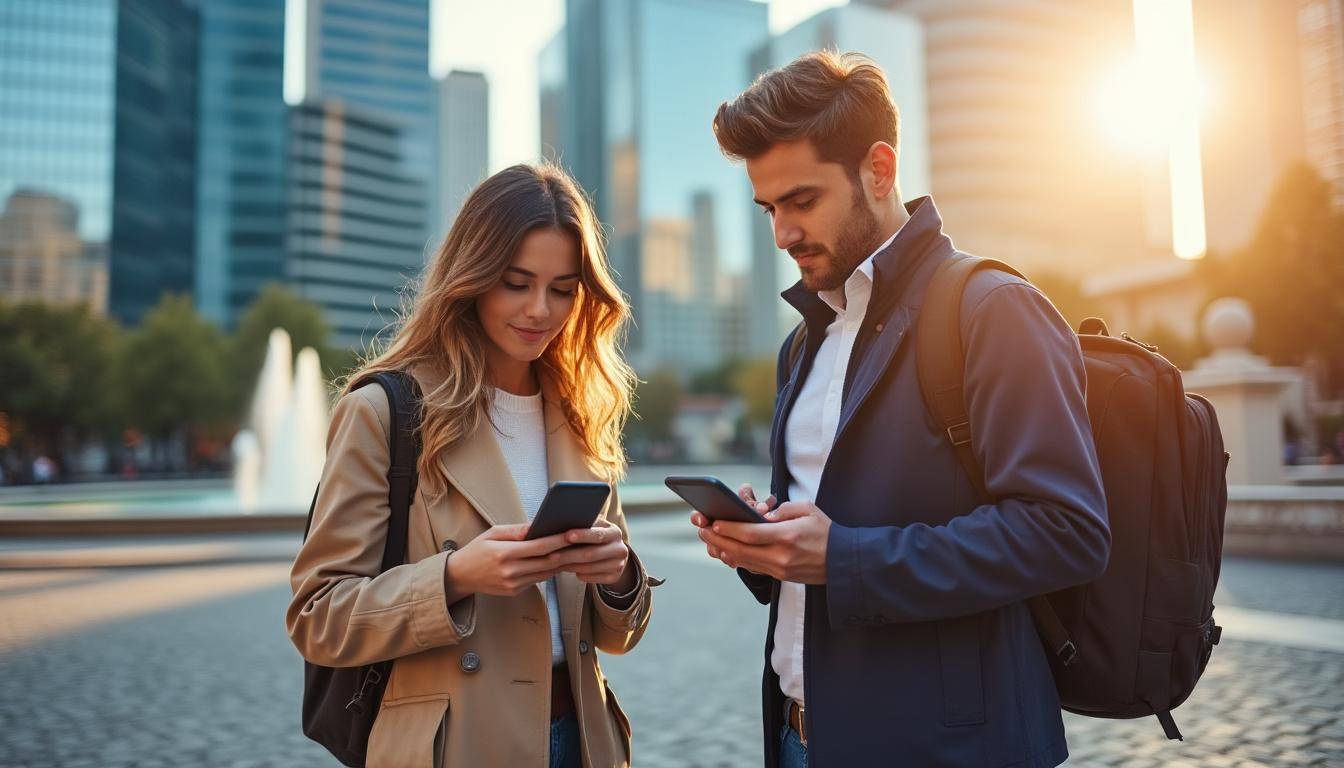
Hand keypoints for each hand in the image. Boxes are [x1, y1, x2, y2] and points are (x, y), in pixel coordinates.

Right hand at [443, 523, 571, 600]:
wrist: (460, 576)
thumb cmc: (477, 550)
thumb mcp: (492, 533)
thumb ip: (516, 530)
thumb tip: (538, 525)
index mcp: (504, 554)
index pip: (539, 547)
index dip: (558, 540)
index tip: (573, 532)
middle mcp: (510, 572)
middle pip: (547, 562)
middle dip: (565, 552)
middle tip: (580, 542)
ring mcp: (513, 584)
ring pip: (546, 573)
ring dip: (560, 563)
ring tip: (573, 550)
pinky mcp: (515, 591)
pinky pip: (537, 579)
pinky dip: (548, 570)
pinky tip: (556, 561)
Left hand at [551, 518, 633, 587]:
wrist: (612, 552)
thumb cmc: (594, 536)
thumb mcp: (594, 527)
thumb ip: (583, 524)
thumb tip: (560, 522)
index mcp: (614, 532)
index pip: (598, 534)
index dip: (582, 535)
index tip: (566, 535)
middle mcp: (620, 549)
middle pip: (592, 554)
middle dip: (569, 555)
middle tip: (551, 556)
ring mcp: (619, 565)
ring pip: (590, 568)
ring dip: (570, 566)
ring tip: (554, 563)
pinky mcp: (615, 577)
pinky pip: (593, 579)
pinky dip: (579, 575)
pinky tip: (568, 569)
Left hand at [696, 500, 830, 583]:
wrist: (844, 562)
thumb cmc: (826, 531)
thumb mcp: (808, 510)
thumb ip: (783, 510)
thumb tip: (761, 516)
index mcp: (787, 536)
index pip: (750, 533)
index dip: (728, 528)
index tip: (713, 522)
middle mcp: (781, 556)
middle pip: (740, 549)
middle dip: (717, 539)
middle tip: (701, 529)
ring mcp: (779, 569)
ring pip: (743, 561)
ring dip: (722, 550)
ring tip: (708, 539)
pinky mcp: (780, 577)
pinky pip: (752, 567)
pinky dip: (736, 559)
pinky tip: (725, 551)